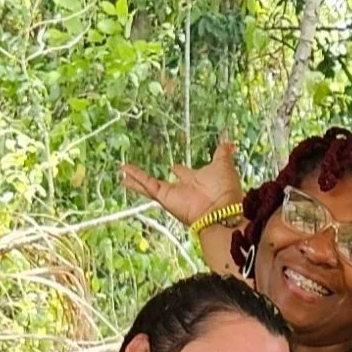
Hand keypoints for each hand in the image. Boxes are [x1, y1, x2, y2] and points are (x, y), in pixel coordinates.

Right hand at [122, 137, 242, 228]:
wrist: (221, 209)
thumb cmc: (225, 189)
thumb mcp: (223, 165)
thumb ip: (222, 153)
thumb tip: (228, 143)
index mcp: (198, 181)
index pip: (185, 174)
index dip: (180, 170)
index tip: (174, 166)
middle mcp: (184, 190)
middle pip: (164, 183)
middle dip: (155, 180)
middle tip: (141, 175)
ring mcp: (173, 195)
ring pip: (150, 185)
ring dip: (137, 180)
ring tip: (123, 173)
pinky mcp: (164, 197)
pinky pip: (147, 184)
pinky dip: (135, 176)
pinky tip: (124, 169)